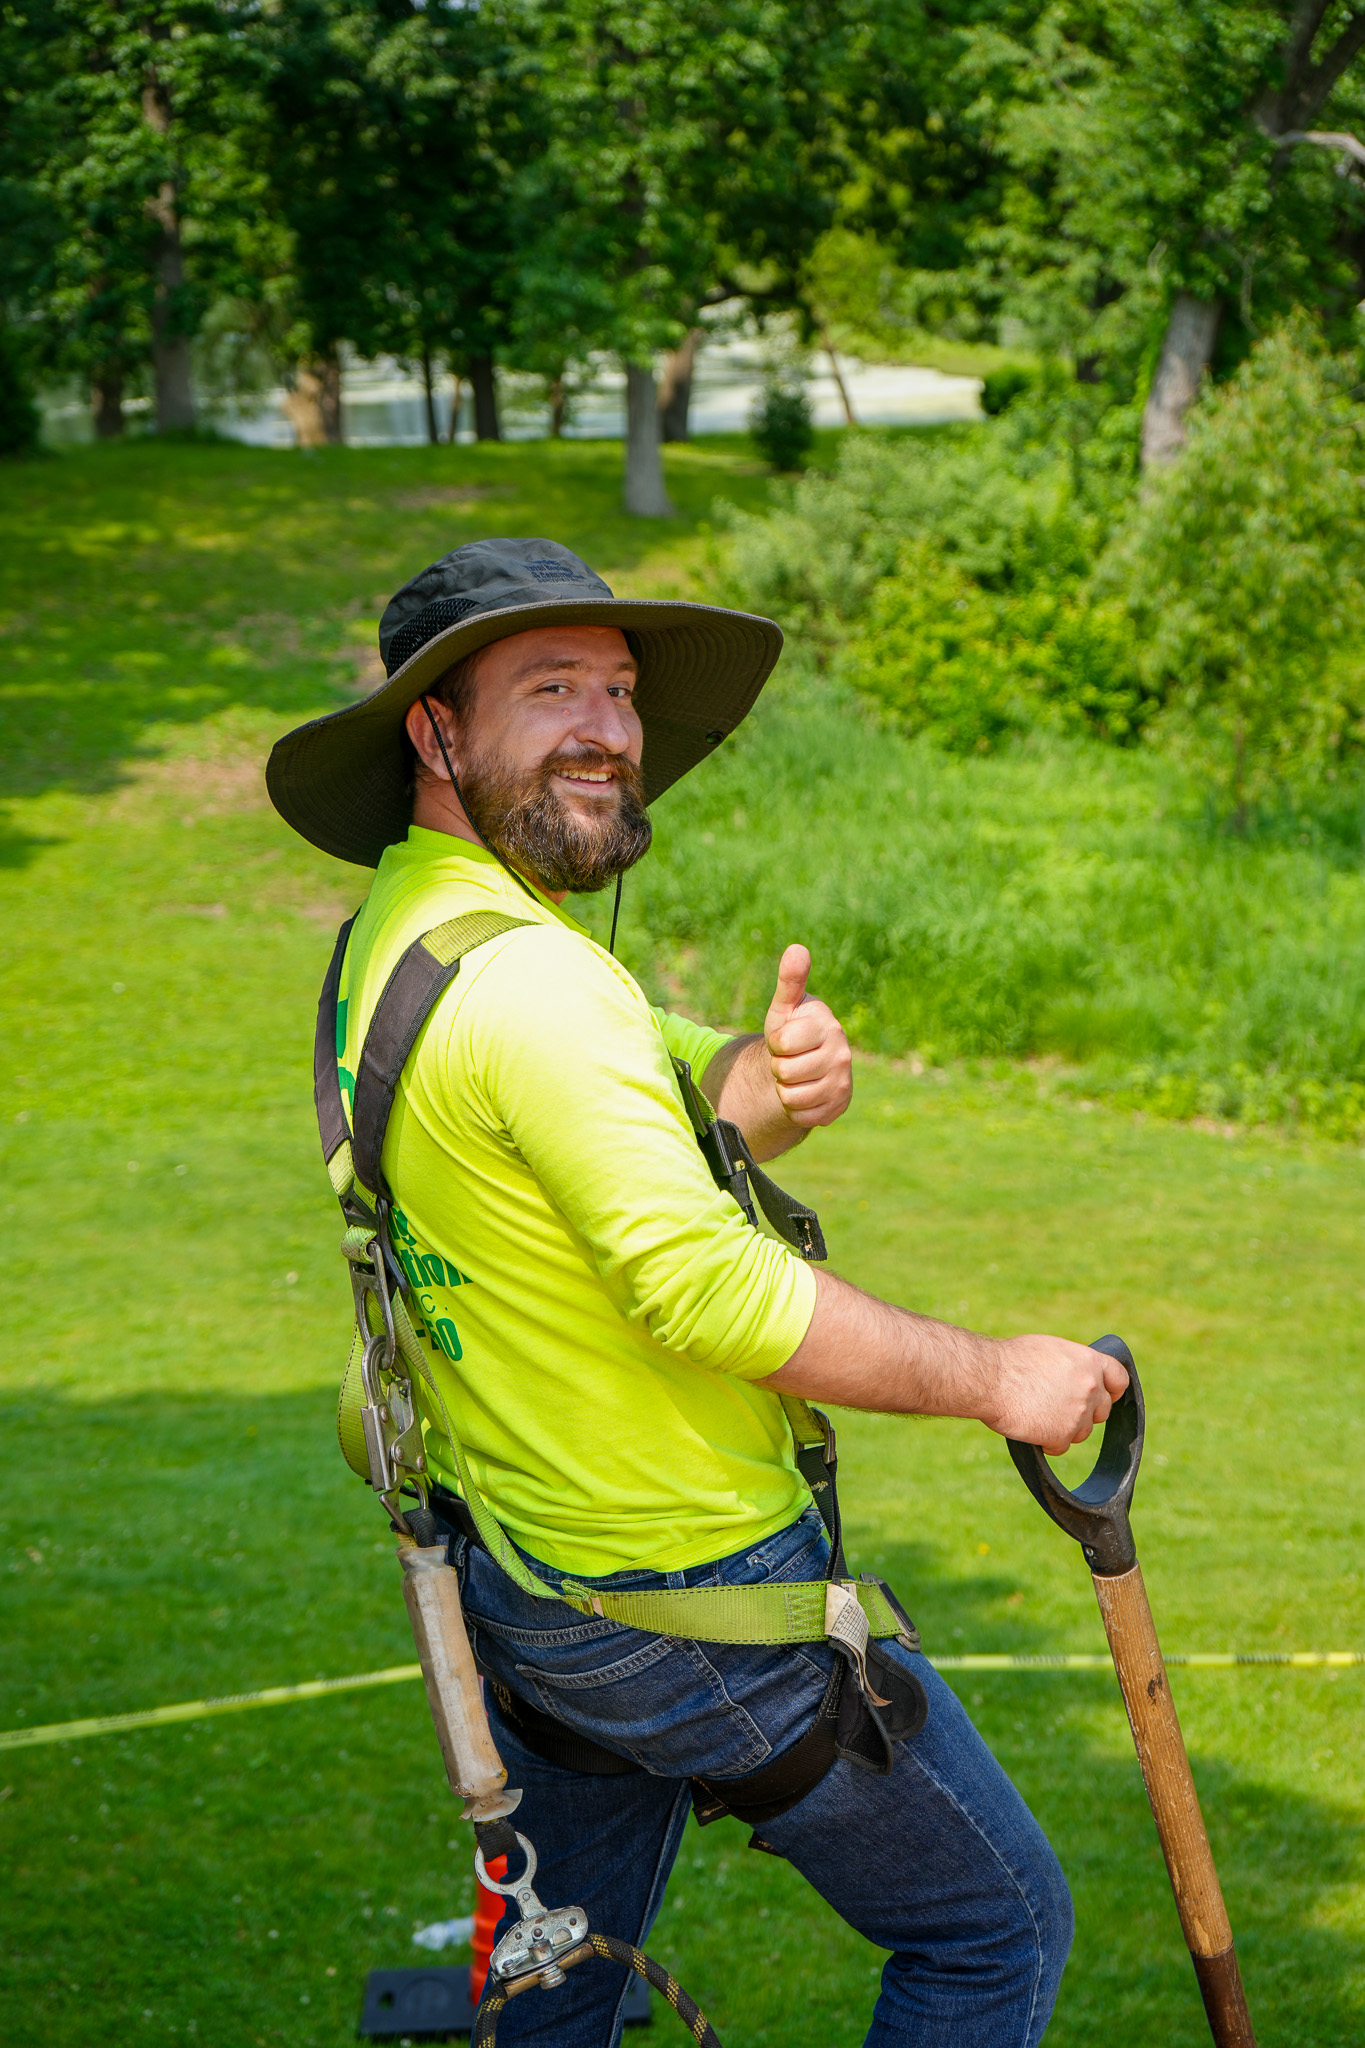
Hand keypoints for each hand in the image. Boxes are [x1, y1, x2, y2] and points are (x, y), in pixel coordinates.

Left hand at [763, 943, 852, 1129]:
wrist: (807, 1063)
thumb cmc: (792, 1029)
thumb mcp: (785, 1006)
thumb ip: (790, 979)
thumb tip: (797, 948)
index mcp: (826, 1024)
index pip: (781, 1043)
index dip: (775, 1043)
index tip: (786, 1038)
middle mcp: (841, 1052)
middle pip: (784, 1072)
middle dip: (779, 1067)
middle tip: (791, 1059)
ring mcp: (843, 1080)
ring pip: (791, 1097)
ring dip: (785, 1089)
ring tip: (797, 1075)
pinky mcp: (840, 1105)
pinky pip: (802, 1116)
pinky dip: (795, 1109)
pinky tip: (804, 1093)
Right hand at [982, 1335, 1129, 1455]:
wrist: (989, 1379)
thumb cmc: (1011, 1360)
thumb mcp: (1051, 1349)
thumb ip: (1074, 1365)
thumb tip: (1081, 1376)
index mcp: (1089, 1361)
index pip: (1120, 1379)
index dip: (1113, 1390)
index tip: (1106, 1396)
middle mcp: (1090, 1387)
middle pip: (1101, 1411)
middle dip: (1084, 1412)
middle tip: (1057, 1406)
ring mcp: (1078, 1413)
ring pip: (1082, 1432)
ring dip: (1064, 1428)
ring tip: (1037, 1413)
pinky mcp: (1062, 1435)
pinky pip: (1061, 1446)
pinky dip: (1047, 1442)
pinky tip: (1030, 1426)